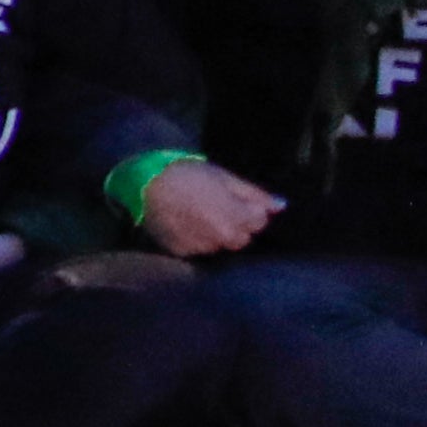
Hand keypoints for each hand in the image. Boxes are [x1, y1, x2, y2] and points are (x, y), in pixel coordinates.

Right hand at [138, 158, 283, 257]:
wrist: (145, 182)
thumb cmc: (188, 173)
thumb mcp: (225, 177)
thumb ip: (255, 194)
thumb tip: (281, 206)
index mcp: (236, 217)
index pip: (259, 221)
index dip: (250, 209)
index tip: (237, 199)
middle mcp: (221, 238)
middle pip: (242, 238)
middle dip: (237, 224)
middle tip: (219, 207)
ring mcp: (201, 247)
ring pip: (220, 246)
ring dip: (217, 234)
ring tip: (200, 215)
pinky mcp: (181, 253)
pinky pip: (198, 250)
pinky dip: (196, 239)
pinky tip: (186, 224)